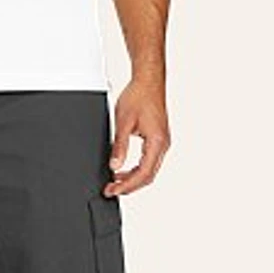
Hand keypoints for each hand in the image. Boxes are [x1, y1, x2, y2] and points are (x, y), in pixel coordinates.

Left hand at [104, 78, 170, 196]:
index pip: (143, 173)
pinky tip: (122, 171)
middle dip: (128, 186)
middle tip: (111, 191)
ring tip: (114, 183)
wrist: (148, 81)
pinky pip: (147, 162)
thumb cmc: (138, 96)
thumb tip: (114, 165)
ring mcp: (161, 143)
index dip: (127, 185)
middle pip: (147, 176)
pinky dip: (135, 170)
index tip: (113, 190)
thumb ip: (119, 146)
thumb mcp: (123, 123)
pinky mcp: (157, 140)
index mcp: (157, 141)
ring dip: (131, 179)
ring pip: (148, 171)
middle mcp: (163, 144)